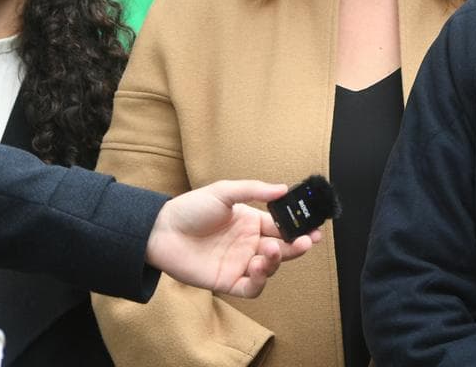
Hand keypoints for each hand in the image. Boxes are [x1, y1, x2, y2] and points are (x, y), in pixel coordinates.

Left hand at [145, 180, 322, 297]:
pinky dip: (260, 280)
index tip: (316, 227)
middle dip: (298, 246)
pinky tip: (257, 267)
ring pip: (270, 268)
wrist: (160, 231)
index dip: (300, 228)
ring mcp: (239, 264)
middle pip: (282, 249)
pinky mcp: (227, 282)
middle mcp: (249, 244)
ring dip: (276, 260)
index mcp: (252, 223)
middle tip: (308, 241)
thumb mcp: (224, 192)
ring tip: (268, 250)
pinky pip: (252, 287)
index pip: (283, 227)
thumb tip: (284, 189)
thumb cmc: (190, 209)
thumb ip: (254, 190)